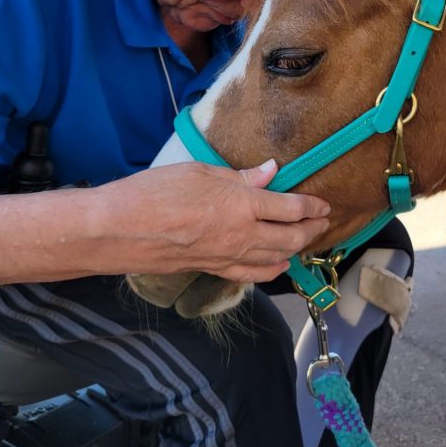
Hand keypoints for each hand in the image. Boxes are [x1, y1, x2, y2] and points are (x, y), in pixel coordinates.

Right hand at [112, 159, 330, 282]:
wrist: (121, 230)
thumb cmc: (155, 192)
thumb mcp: (199, 172)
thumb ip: (240, 176)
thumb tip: (270, 172)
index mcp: (242, 204)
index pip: (290, 207)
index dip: (311, 206)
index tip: (324, 203)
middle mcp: (242, 235)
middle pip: (291, 237)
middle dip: (312, 229)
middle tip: (324, 221)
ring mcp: (229, 257)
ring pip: (276, 258)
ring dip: (296, 249)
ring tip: (307, 241)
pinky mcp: (213, 269)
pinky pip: (252, 274)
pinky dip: (272, 269)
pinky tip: (278, 265)